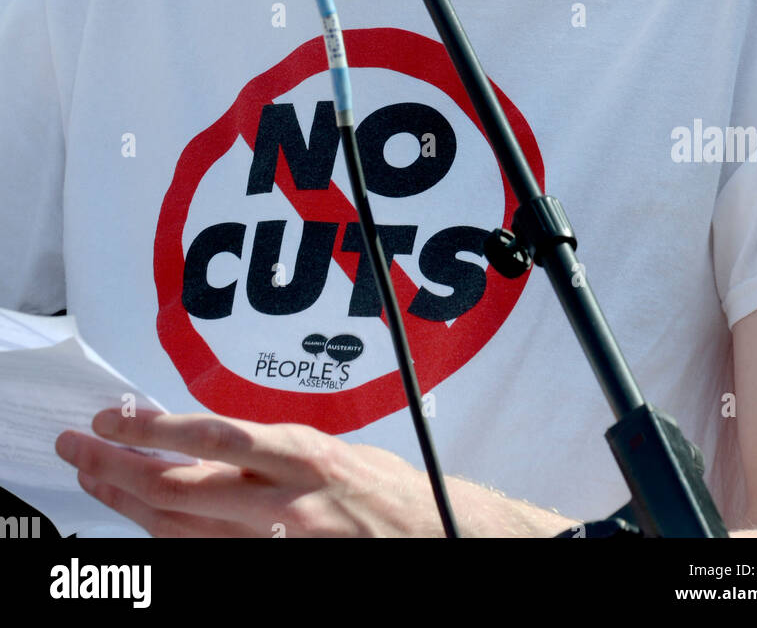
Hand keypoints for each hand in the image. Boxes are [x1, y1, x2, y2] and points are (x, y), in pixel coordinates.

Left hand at [55, 408, 574, 537]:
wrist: (446, 539)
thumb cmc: (399, 494)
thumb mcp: (342, 452)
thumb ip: (280, 449)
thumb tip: (216, 438)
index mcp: (305, 456)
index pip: (213, 438)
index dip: (154, 429)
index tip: (114, 416)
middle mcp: (287, 502)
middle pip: (184, 487)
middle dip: (121, 467)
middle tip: (79, 447)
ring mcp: (280, 544)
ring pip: (186, 529)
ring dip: (131, 504)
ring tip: (93, 481)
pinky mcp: (281, 570)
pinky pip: (210, 559)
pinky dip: (169, 543)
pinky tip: (141, 527)